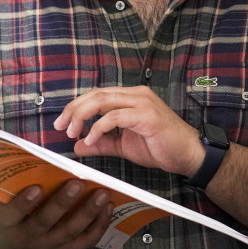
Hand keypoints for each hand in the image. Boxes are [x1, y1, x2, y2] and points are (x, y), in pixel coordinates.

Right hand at [0, 180, 112, 248]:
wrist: (8, 242)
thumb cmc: (7, 208)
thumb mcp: (0, 196)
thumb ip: (7, 180)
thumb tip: (22, 153)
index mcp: (6, 223)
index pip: (12, 214)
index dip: (23, 203)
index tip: (37, 187)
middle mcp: (26, 238)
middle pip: (45, 221)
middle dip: (62, 202)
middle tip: (78, 183)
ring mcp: (46, 246)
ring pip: (69, 231)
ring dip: (88, 212)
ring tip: (103, 193)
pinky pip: (84, 240)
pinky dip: (99, 225)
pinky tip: (109, 207)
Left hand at [54, 86, 204, 176]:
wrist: (187, 154)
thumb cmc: (161, 147)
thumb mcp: (124, 145)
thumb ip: (102, 143)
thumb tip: (78, 145)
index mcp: (131, 97)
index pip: (98, 94)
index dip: (76, 106)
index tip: (62, 122)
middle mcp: (137, 95)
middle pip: (96, 94)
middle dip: (74, 109)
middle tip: (60, 126)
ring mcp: (142, 103)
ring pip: (103, 100)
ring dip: (82, 116)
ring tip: (72, 132)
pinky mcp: (146, 115)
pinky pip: (115, 117)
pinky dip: (99, 128)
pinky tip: (92, 140)